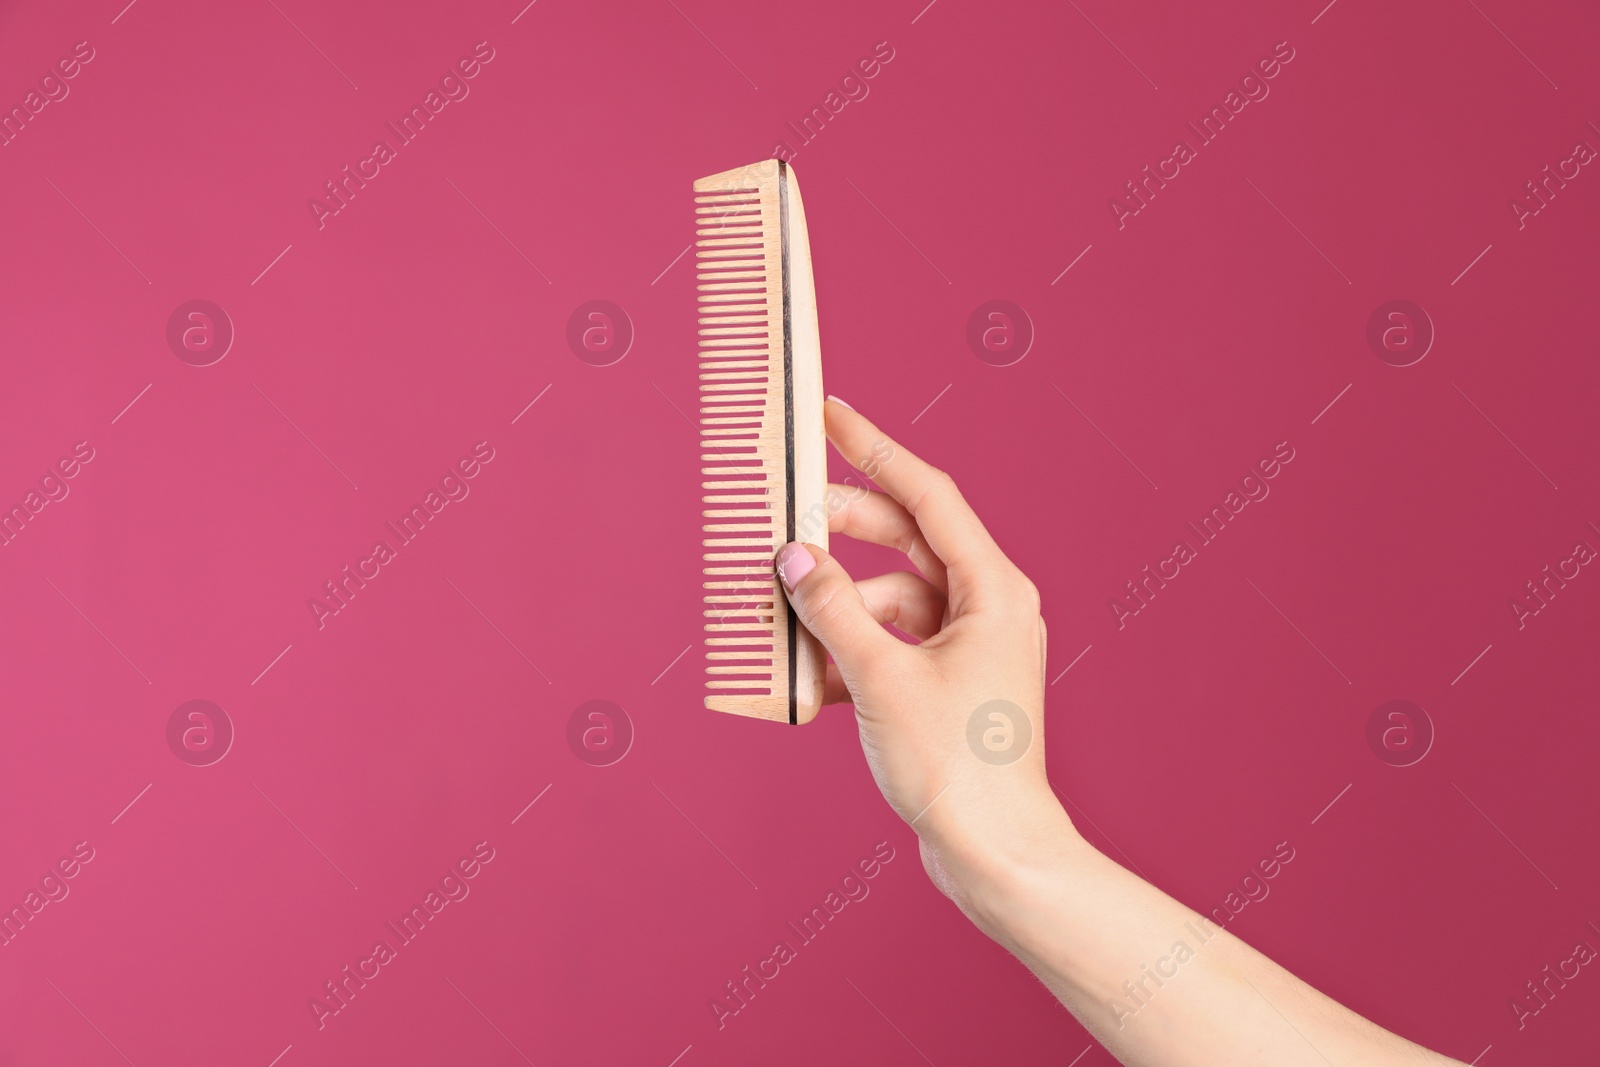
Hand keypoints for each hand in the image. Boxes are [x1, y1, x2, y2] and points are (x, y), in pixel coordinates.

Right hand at [774, 399, 1080, 919]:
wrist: (994, 852)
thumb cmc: (956, 767)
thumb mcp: (880, 677)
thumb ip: (831, 608)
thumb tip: (794, 556)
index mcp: (992, 588)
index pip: (926, 493)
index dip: (874, 449)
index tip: (832, 415)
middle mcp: (988, 607)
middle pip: (904, 542)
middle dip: (840, 536)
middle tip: (782, 523)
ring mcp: (970, 647)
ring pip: (890, 599)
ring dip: (836, 611)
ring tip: (784, 626)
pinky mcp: (951, 685)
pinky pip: (892, 646)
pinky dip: (852, 654)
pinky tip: (809, 681)